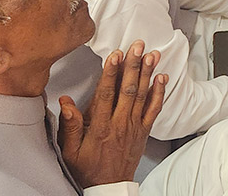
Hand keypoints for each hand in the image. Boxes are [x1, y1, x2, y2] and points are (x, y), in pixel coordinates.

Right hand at [59, 40, 166, 187]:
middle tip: (137, 46)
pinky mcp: (144, 130)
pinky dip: (159, 93)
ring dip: (147, 73)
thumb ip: (69, 125)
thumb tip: (65, 102)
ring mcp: (134, 126)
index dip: (111, 73)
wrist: (109, 186)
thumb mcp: (70, 151)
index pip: (106, 94)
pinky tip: (162, 78)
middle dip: (133, 65)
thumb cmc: (88, 167)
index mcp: (100, 127)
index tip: (115, 55)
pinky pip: (154, 109)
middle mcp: (120, 123)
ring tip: (152, 54)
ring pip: (143, 96)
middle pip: (128, 89)